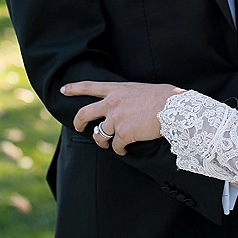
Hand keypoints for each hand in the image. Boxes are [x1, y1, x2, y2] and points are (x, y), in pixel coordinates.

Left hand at [60, 80, 180, 155]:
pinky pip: (116, 146)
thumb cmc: (166, 97)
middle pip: (85, 113)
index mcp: (117, 89)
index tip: (63, 90)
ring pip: (99, 134)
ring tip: (108, 144)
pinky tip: (125, 151)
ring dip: (102, 141)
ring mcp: (116, 119)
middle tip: (79, 127)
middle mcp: (112, 103)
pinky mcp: (123, 134)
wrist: (174, 109)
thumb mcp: (143, 89)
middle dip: (78, 122)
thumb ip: (131, 96)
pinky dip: (119, 150)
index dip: (74, 88)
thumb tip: (133, 104)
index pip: (90, 86)